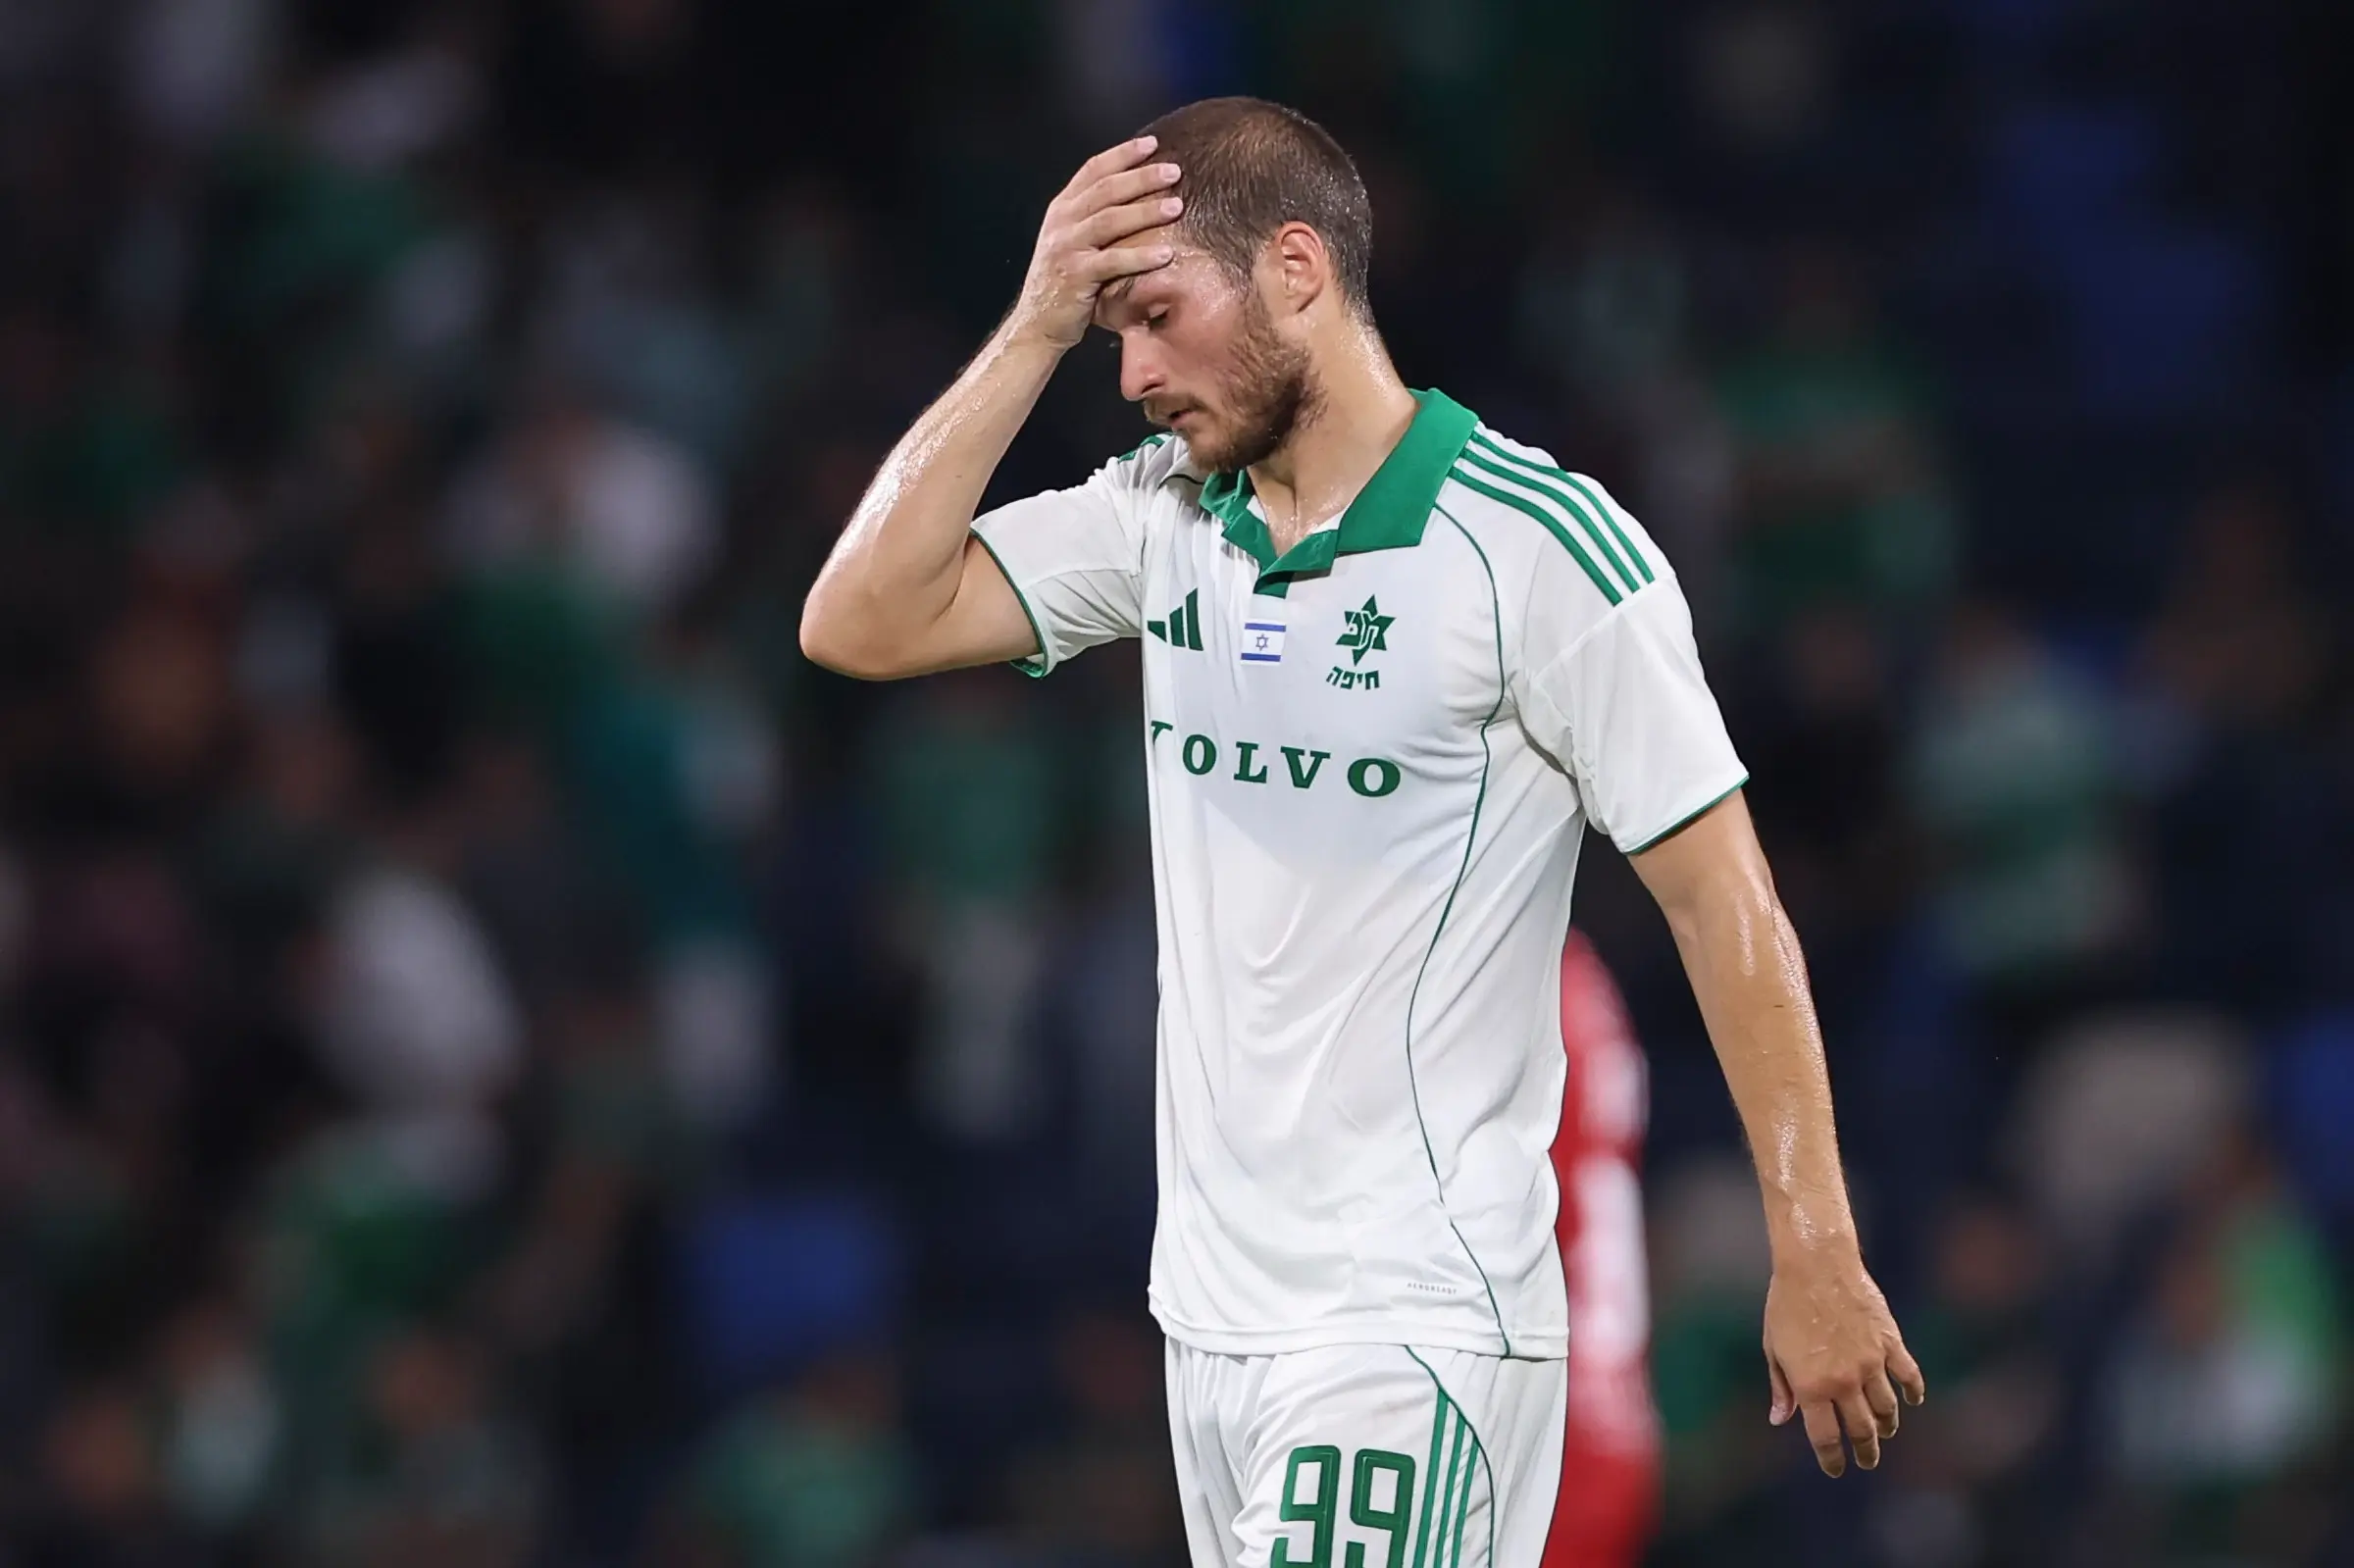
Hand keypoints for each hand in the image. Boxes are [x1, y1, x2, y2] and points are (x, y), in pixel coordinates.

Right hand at [1008, 136, 1182, 350]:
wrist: (1037, 324)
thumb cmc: (1066, 284)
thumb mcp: (1074, 243)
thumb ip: (1095, 219)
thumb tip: (1137, 196)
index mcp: (1062, 209)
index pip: (1093, 170)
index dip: (1122, 154)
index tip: (1152, 144)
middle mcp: (1061, 222)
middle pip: (1106, 189)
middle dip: (1141, 177)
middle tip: (1175, 170)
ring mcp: (1066, 248)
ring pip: (1110, 220)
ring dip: (1146, 211)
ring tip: (1177, 207)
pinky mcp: (1075, 275)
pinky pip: (1113, 261)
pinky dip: (1141, 257)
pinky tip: (1167, 254)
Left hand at [1762, 1250, 1925, 1475]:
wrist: (1816, 1265)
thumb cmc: (1786, 1305)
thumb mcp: (1773, 1348)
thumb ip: (1781, 1387)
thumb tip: (1781, 1420)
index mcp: (1812, 1387)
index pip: (1826, 1438)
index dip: (1832, 1459)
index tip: (1835, 1469)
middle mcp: (1845, 1381)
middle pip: (1862, 1431)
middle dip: (1866, 1451)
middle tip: (1868, 1460)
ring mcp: (1871, 1363)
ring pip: (1887, 1410)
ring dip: (1887, 1426)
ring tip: (1885, 1431)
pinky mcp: (1890, 1343)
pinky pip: (1909, 1376)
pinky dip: (1913, 1392)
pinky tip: (1912, 1400)